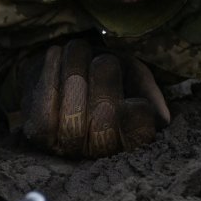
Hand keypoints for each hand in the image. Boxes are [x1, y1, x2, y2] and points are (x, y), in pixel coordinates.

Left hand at [18, 39, 170, 157]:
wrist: (59, 63)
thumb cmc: (102, 70)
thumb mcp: (131, 73)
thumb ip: (147, 90)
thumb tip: (162, 118)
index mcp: (129, 138)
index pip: (139, 137)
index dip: (135, 119)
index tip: (131, 98)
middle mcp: (98, 152)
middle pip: (103, 129)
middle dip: (105, 87)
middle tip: (105, 61)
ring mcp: (66, 146)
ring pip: (73, 119)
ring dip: (76, 73)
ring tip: (79, 49)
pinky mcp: (38, 134)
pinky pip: (45, 112)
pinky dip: (51, 77)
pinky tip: (56, 54)